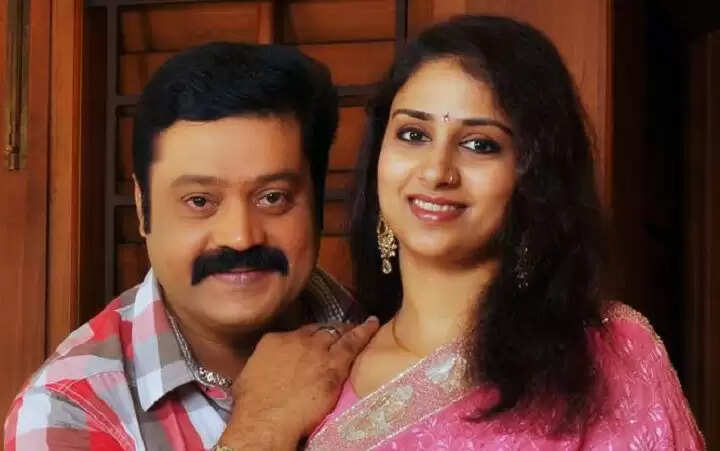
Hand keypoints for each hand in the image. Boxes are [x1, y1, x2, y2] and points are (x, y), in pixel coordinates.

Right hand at [218, 317, 379, 449]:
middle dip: (327, 332)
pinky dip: (364, 332)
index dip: (306, 339)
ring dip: (347, 330)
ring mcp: (317, 350)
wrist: (266, 419)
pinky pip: (353, 343)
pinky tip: (373, 324)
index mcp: (274, 341)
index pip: (296, 334)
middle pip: (317, 331)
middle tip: (337, 334)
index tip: (311, 344)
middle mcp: (297, 340)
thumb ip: (262, 367)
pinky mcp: (334, 364)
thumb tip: (264, 371)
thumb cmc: (252, 406)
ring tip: (358, 326)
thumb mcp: (249, 378)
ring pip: (336, 332)